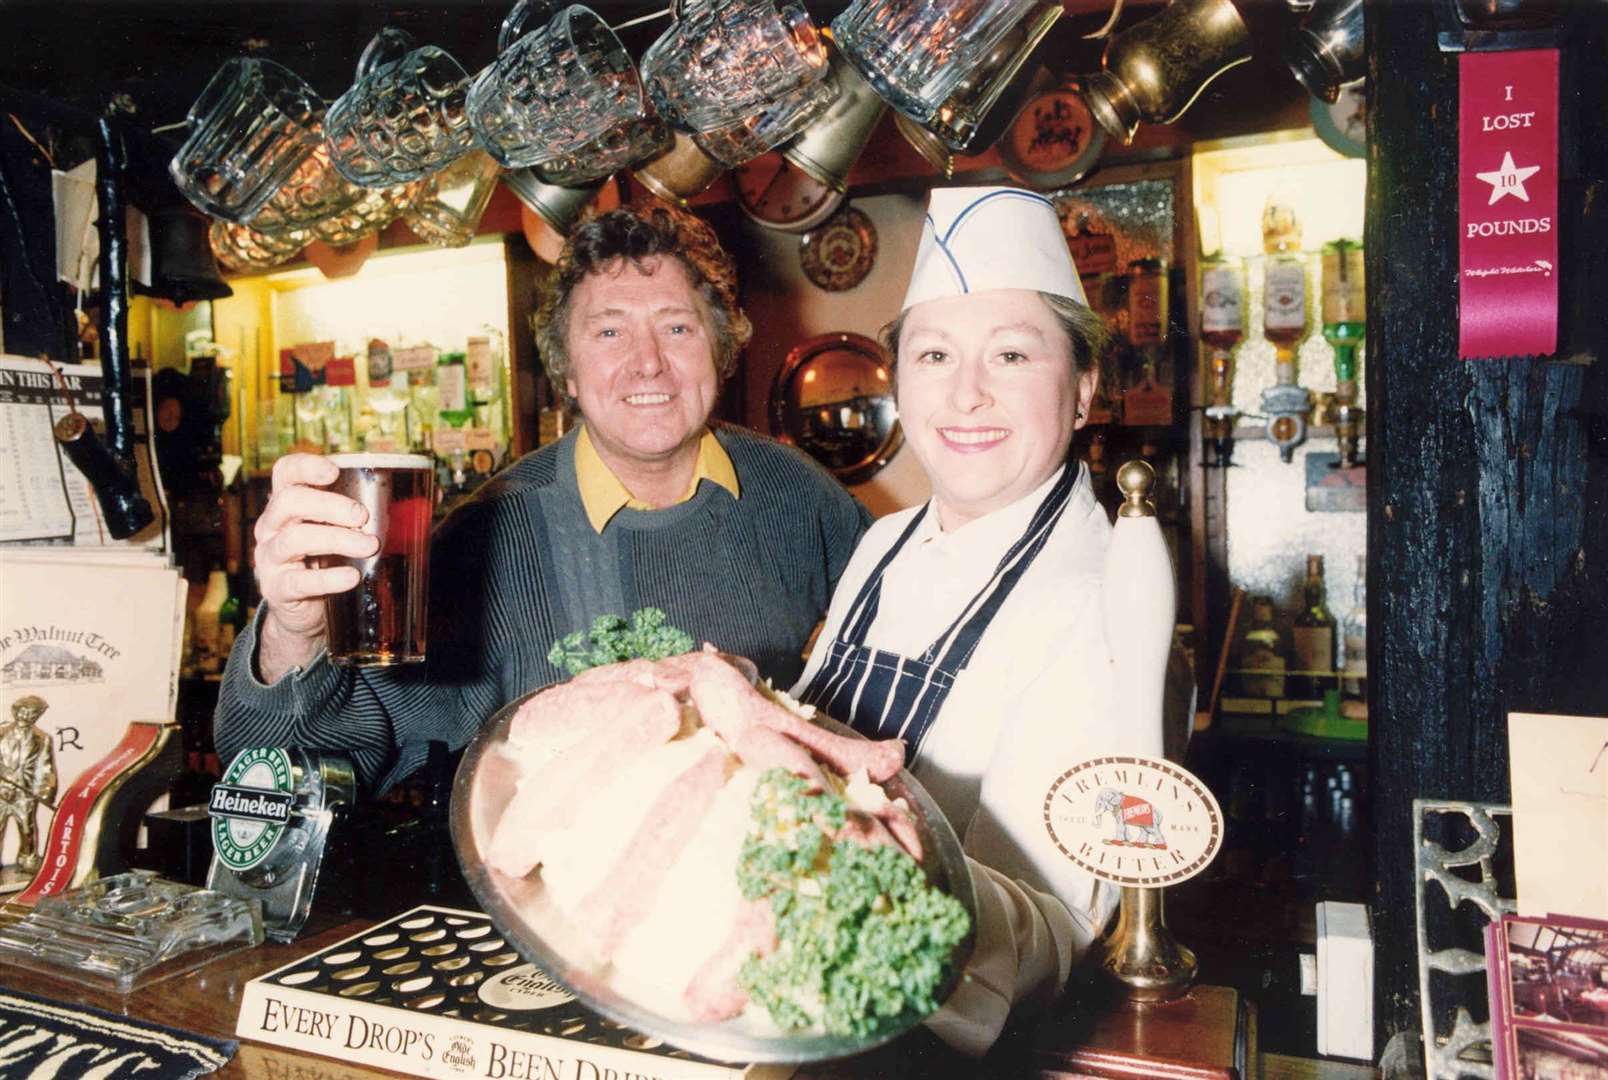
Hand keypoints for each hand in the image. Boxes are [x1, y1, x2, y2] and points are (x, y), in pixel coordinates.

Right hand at [252, 453, 378, 681]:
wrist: (311, 614)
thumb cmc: (332, 560)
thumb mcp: (348, 532)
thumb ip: (386, 511)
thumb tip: (437, 493)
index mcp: (289, 503)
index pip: (286, 472)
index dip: (305, 466)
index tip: (334, 471)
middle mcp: (272, 525)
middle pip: (290, 501)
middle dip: (330, 505)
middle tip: (363, 516)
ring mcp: (270, 557)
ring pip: (294, 539)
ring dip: (336, 539)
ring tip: (369, 546)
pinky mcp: (276, 589)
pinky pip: (298, 581)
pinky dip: (327, 578)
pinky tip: (351, 577)